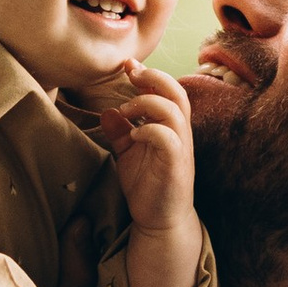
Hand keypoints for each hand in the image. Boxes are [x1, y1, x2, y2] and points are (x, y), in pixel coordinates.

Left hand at [68, 61, 199, 286]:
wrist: (160, 222)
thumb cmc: (147, 187)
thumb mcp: (129, 155)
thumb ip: (121, 133)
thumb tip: (107, 111)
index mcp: (171, 128)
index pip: (168, 91)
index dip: (150, 74)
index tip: (127, 64)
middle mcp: (180, 134)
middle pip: (177, 92)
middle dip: (153, 78)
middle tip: (130, 72)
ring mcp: (181, 150)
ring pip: (174, 111)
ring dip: (147, 103)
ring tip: (126, 110)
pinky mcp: (175, 167)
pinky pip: (167, 138)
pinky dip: (149, 130)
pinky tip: (133, 137)